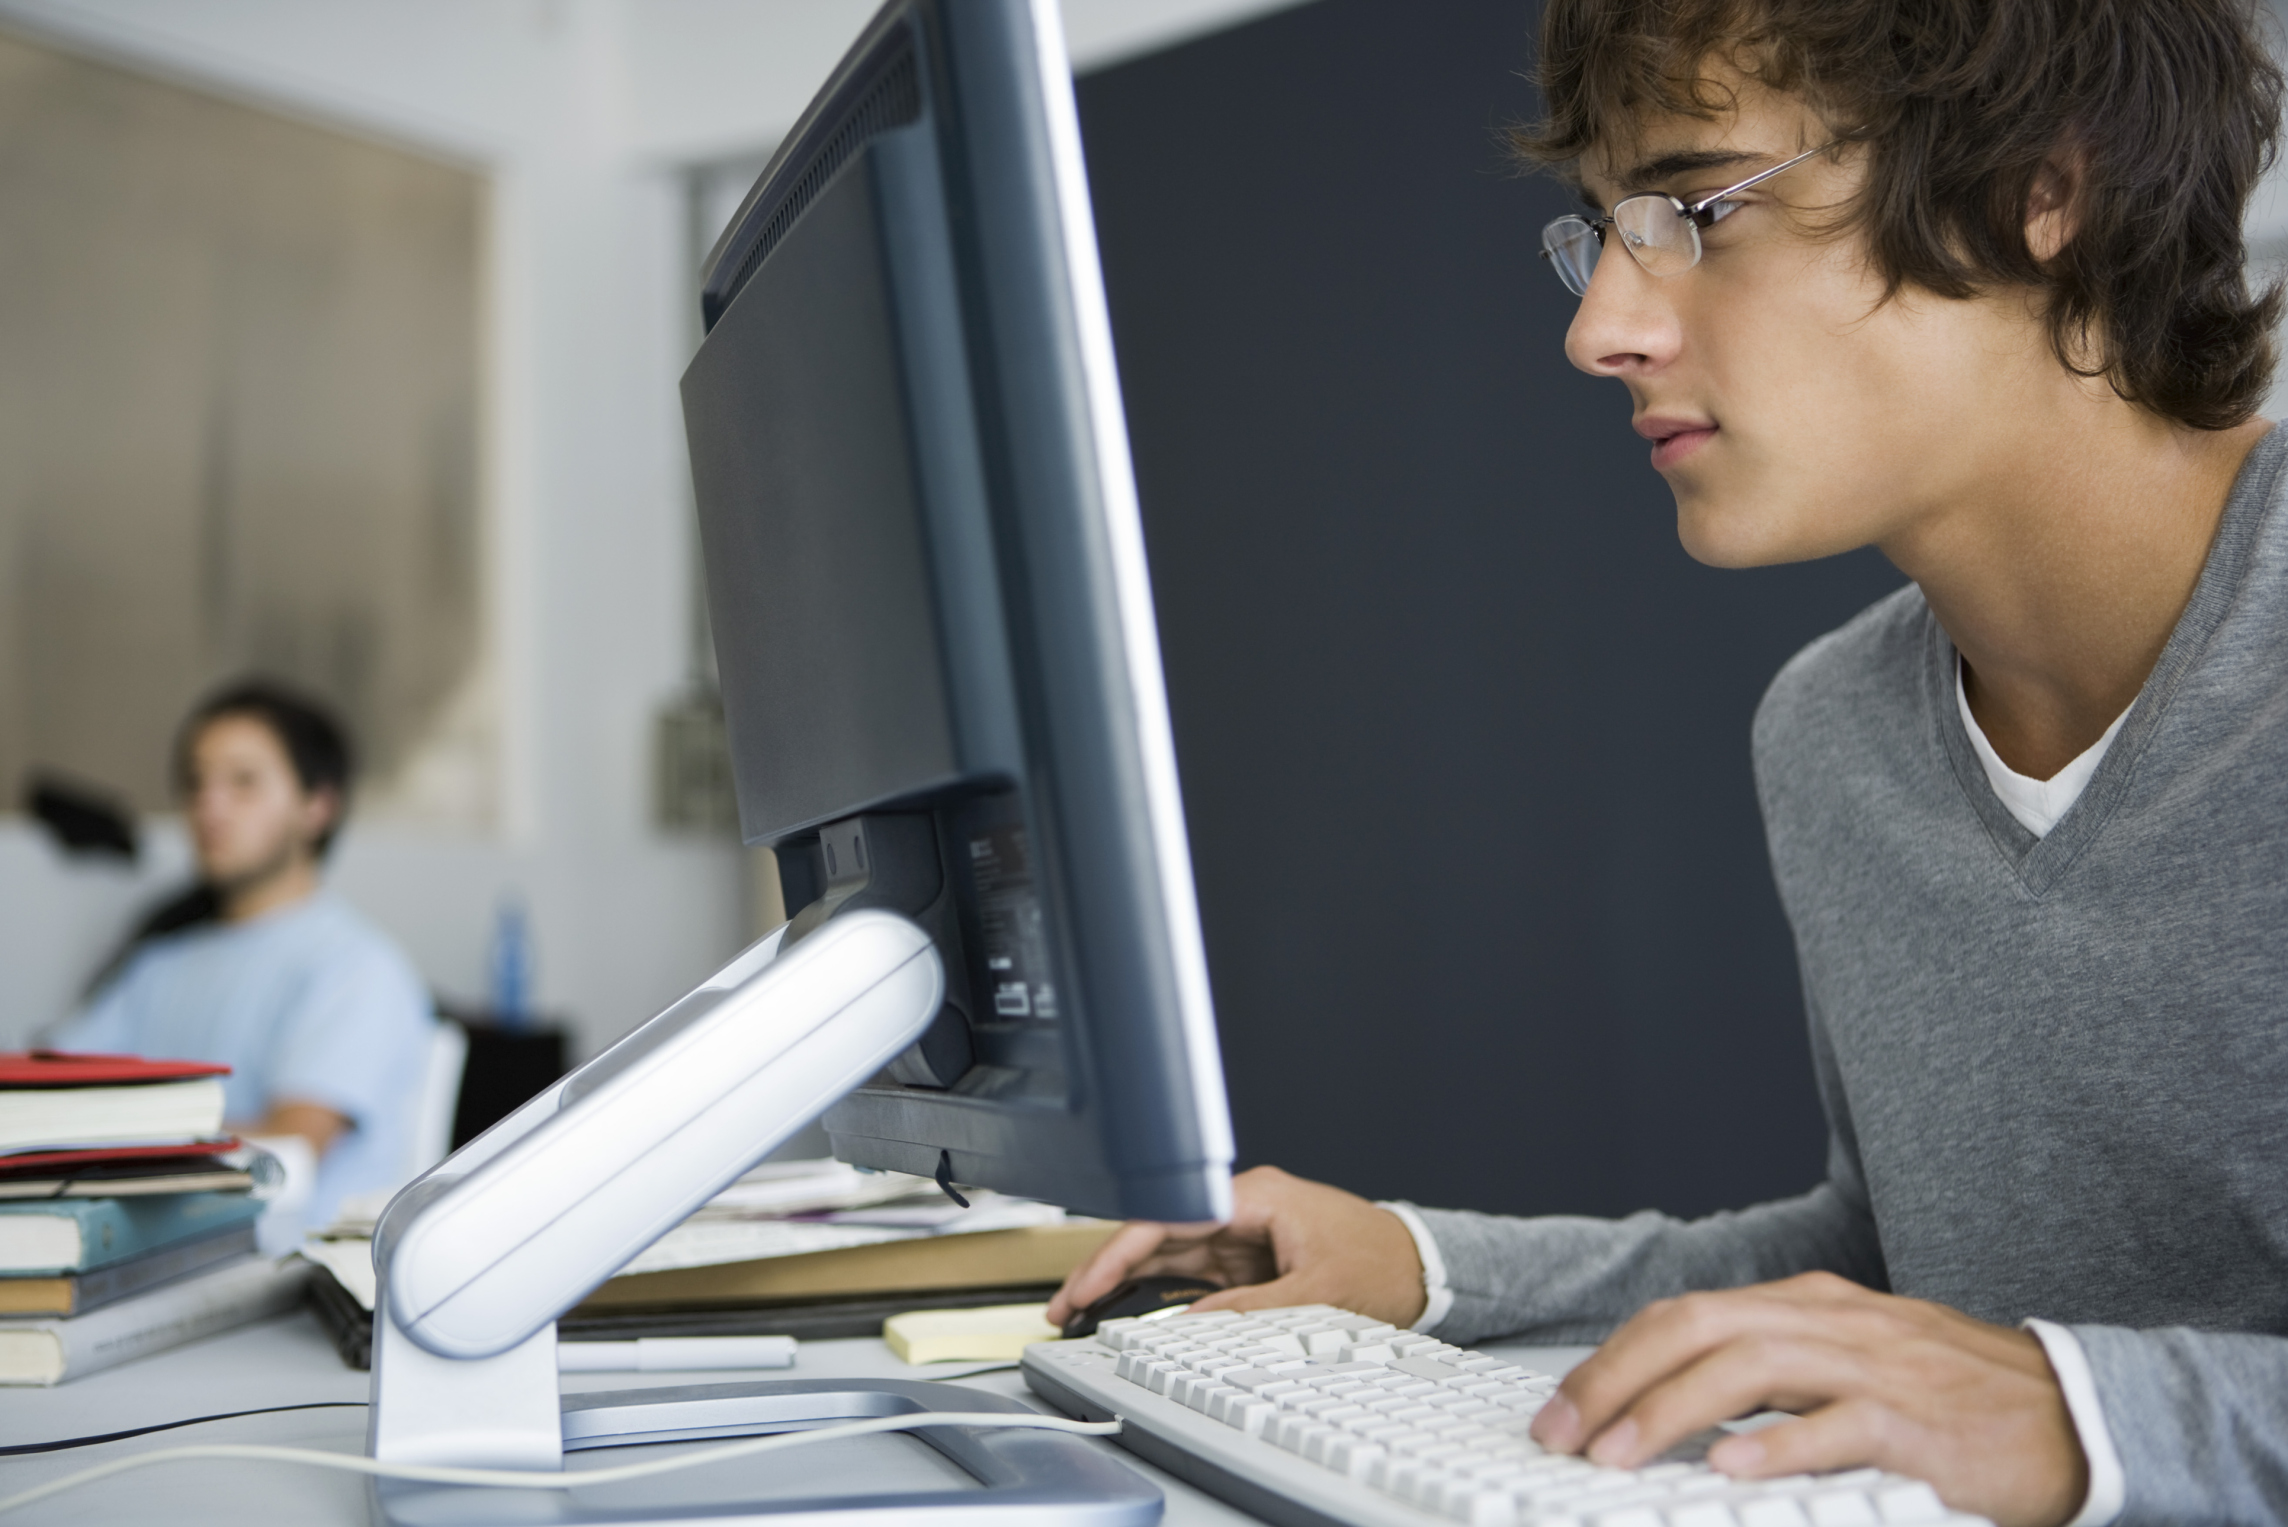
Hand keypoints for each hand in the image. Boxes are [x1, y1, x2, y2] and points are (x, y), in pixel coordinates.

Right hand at [1045, 1165, 1427, 1330]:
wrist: (1420, 1267)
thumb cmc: (1381, 1262)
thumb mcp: (1318, 1293)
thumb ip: (1251, 1308)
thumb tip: (1192, 1323)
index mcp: (1254, 1197)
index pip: (1168, 1215)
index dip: (1121, 1250)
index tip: (1090, 1281)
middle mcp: (1239, 1209)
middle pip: (1155, 1235)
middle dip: (1105, 1270)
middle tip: (1065, 1306)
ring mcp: (1238, 1235)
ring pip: (1163, 1255)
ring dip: (1121, 1283)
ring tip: (1079, 1314)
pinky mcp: (1243, 1261)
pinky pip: (1185, 1275)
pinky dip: (1152, 1294)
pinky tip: (1121, 1313)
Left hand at [1527, 1271, 2087, 1526]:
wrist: (2073, 1412)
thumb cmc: (1949, 1399)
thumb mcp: (1845, 1369)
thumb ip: (1767, 1383)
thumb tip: (1666, 1416)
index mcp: (1805, 1307)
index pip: (1683, 1316)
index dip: (1612, 1361)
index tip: (1559, 1412)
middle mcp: (1829, 1322)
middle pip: (1696, 1329)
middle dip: (1616, 1381)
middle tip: (1562, 1435)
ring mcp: (1873, 1366)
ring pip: (1750, 1367)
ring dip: (1671, 1412)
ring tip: (1617, 1454)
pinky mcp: (1919, 1422)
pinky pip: (1837, 1426)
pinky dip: (1777, 1445)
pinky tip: (1729, 1469)